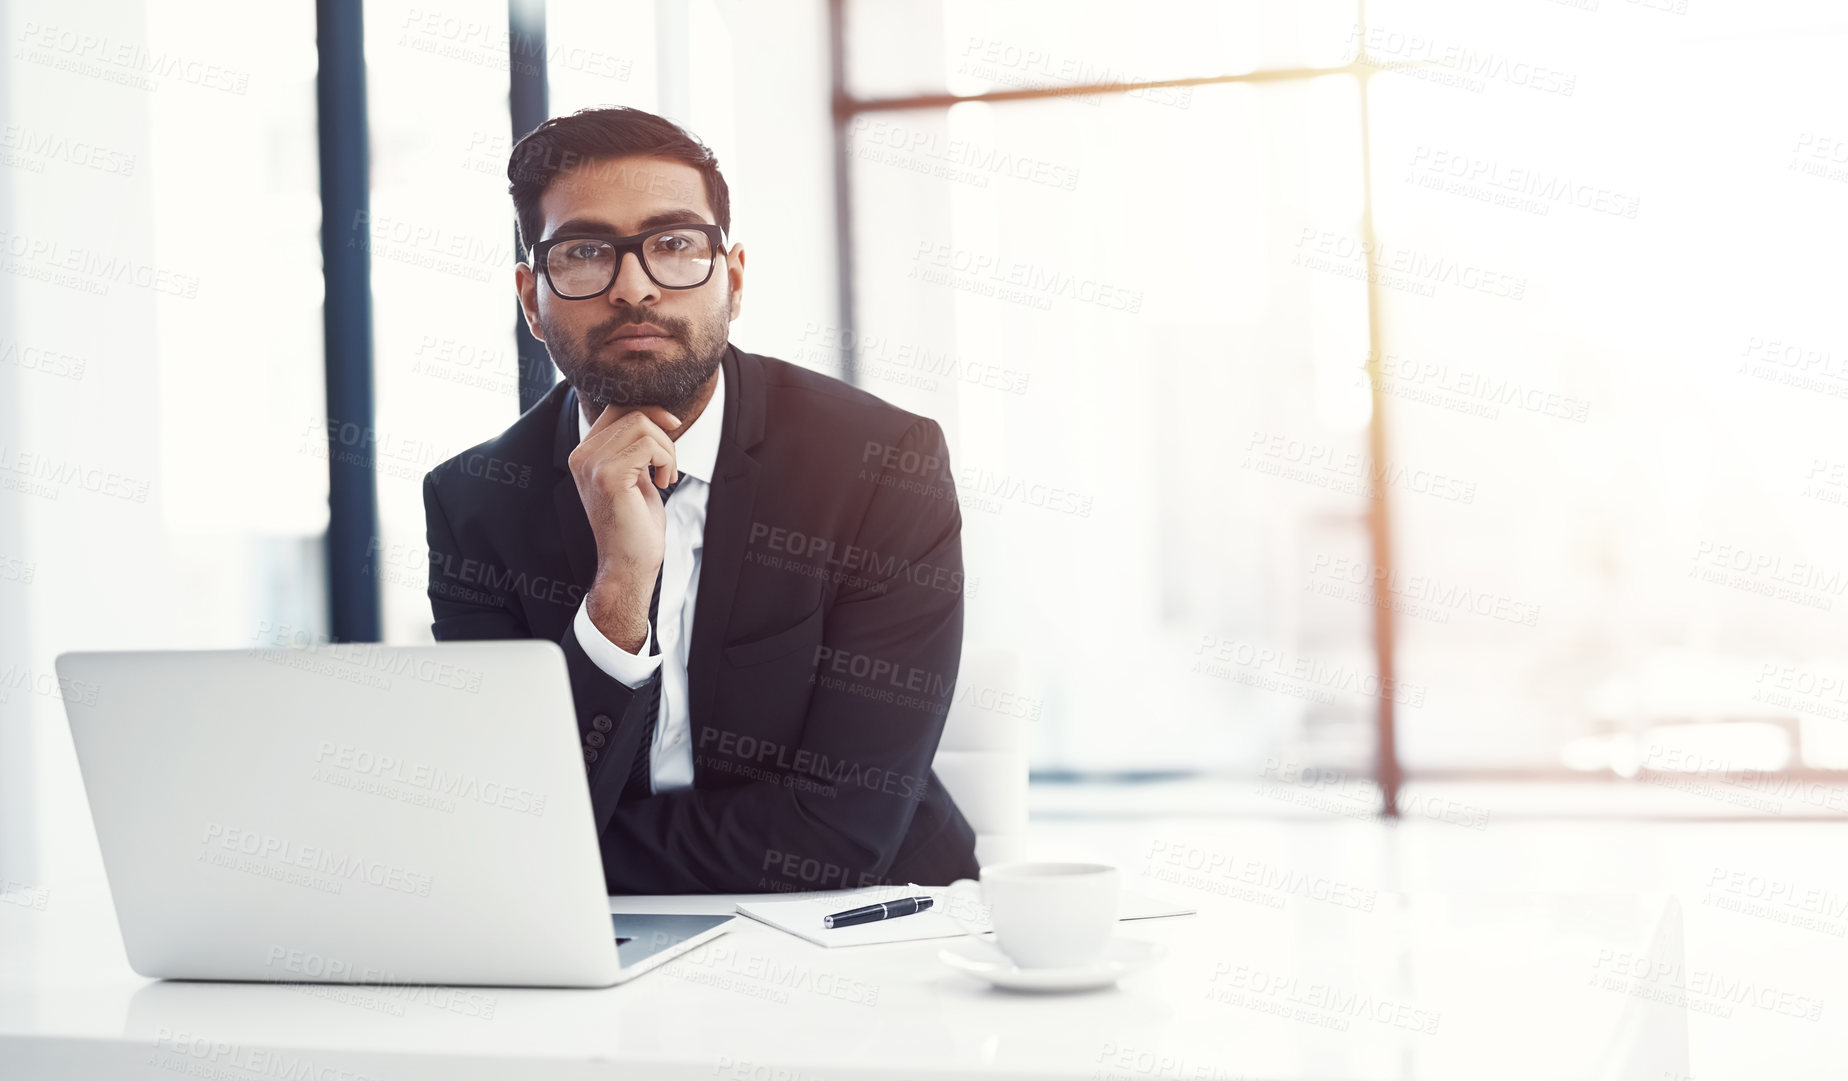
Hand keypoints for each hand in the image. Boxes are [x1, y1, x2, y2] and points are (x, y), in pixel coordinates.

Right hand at [567, 403, 681, 651]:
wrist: (628, 565)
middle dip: (663, 434)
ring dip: (667, 450)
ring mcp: (591, 464)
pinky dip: (666, 460)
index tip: (672, 428)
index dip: (650, 410)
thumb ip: (634, 446)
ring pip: (642, 425)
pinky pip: (648, 445)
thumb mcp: (634, 475)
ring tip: (666, 476)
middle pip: (632, 413)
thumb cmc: (635, 526)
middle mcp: (581, 456)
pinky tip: (664, 482)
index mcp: (584, 453)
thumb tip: (654, 414)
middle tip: (669, 466)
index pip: (617, 408)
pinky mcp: (608, 476)